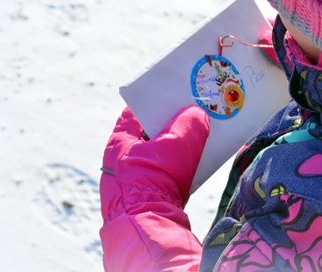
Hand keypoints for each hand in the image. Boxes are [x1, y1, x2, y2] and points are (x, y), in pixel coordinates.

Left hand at [100, 105, 209, 221]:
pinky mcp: (147, 199)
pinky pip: (167, 175)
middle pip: (150, 133)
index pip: (136, 112)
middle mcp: (121, 162)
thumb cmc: (156, 180)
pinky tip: (200, 164)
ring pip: (160, 155)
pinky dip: (182, 168)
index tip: (176, 94)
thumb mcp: (177, 144)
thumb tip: (197, 115)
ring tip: (203, 136)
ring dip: (180, 147)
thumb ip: (189, 123)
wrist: (150, 228)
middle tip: (195, 113)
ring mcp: (134, 182)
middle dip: (174, 123)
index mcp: (118, 143)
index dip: (157, 101)